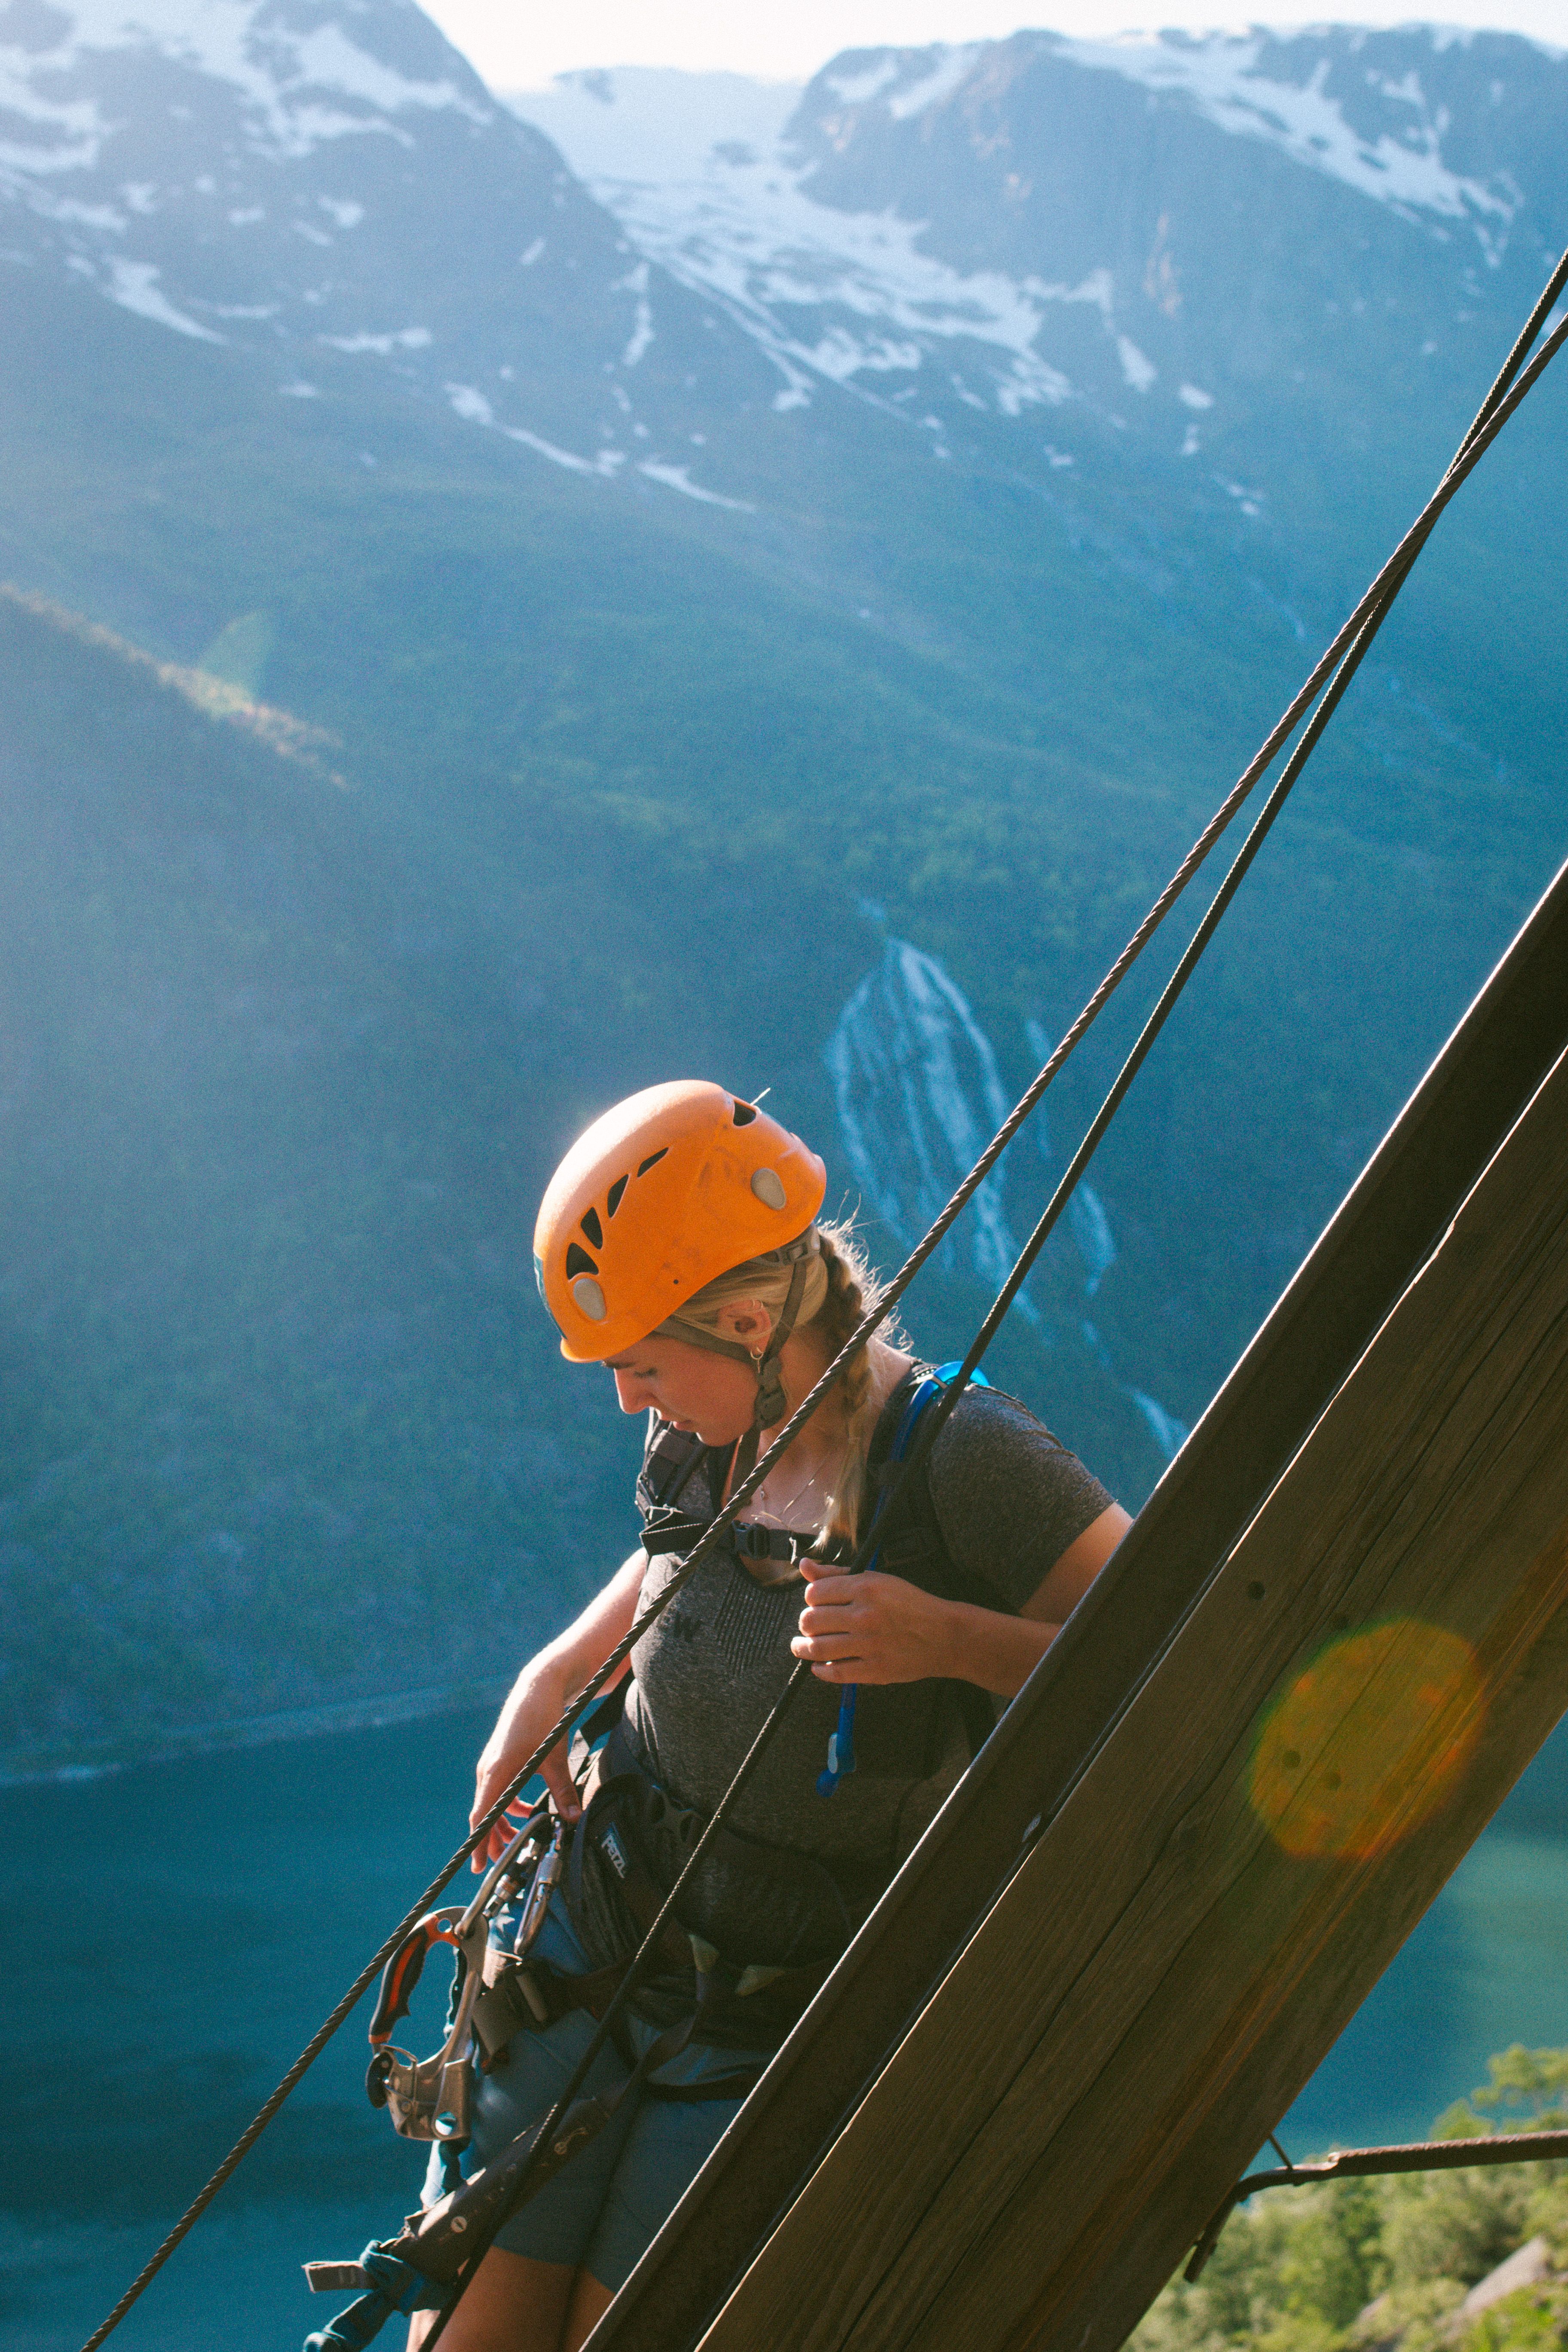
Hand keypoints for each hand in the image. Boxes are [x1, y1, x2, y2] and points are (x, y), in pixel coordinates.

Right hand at [469, 1669, 580, 1869]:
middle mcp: (489, 1770)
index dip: (479, 1843)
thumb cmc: (543, 1720)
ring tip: (515, 1842)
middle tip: (501, 1864)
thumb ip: (563, 1790)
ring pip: (493, 1804)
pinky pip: (500, 1791)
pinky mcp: (501, 1760)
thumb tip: (573, 1818)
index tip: (477, 1865)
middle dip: (492, 1840)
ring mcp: (493, 1765)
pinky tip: (525, 1812)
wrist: (538, 1688)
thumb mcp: (554, 1758)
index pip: (482, 1816)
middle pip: (485, 1814)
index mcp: (496, 1772)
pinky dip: (509, 1807)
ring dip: (502, 1824)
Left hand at [791, 1567, 950, 1685]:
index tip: (816, 1603)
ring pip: (817, 1649)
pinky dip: (821, 1671)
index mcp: (865, 1588)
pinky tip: (819, 1666)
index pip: (814, 1592)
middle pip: (811, 1621)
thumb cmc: (910, 1604)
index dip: (811, 1598)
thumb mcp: (877, 1579)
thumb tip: (804, 1565)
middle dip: (806, 1623)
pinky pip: (835, 1673)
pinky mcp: (875, 1670)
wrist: (945, 1636)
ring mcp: (869, 1645)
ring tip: (801, 1646)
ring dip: (802, 1648)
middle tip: (810, 1625)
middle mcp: (865, 1615)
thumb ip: (837, 1574)